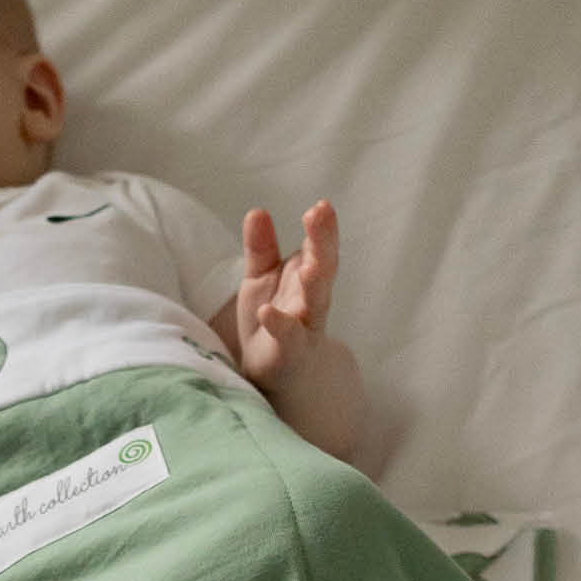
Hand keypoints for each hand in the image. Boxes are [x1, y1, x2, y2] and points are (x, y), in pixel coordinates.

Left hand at [235, 200, 338, 391]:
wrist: (276, 373)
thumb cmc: (272, 320)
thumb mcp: (261, 278)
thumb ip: (260, 248)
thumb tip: (257, 211)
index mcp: (307, 274)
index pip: (319, 246)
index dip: (321, 227)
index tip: (321, 206)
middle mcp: (311, 298)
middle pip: (324, 266)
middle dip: (323, 242)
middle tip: (321, 215)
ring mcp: (304, 326)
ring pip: (316, 301)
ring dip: (314, 282)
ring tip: (308, 267)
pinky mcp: (290, 352)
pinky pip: (288, 338)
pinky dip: (280, 325)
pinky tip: (267, 312)